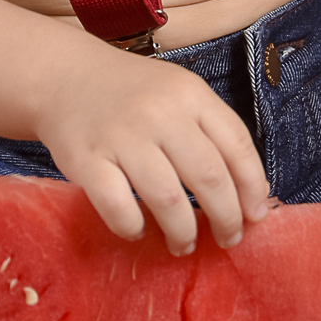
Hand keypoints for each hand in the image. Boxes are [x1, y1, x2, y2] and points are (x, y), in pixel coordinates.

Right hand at [35, 41, 271, 255]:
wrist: (65, 76)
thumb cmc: (133, 95)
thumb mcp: (178, 95)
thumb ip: (212, 134)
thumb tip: (252, 196)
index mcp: (190, 94)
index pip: (237, 145)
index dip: (252, 187)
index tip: (255, 216)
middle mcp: (160, 112)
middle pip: (209, 177)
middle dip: (226, 218)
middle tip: (228, 239)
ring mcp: (121, 136)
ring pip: (168, 200)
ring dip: (183, 233)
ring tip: (183, 244)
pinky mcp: (86, 160)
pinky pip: (119, 208)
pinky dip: (133, 228)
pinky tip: (138, 230)